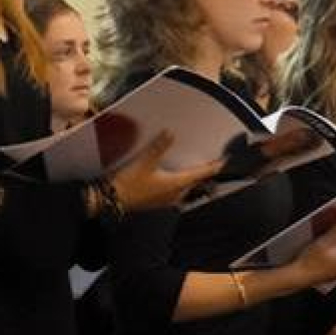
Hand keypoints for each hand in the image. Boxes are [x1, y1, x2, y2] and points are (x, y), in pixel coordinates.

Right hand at [107, 132, 224, 210]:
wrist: (112, 200)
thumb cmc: (129, 184)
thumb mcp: (145, 162)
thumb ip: (159, 147)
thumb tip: (170, 133)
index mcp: (177, 184)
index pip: (202, 174)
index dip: (214, 167)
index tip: (223, 161)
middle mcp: (176, 194)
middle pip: (196, 182)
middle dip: (204, 173)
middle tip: (210, 163)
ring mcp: (167, 199)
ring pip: (186, 188)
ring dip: (191, 179)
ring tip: (193, 169)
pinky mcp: (158, 201)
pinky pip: (175, 192)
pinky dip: (179, 184)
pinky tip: (172, 178)